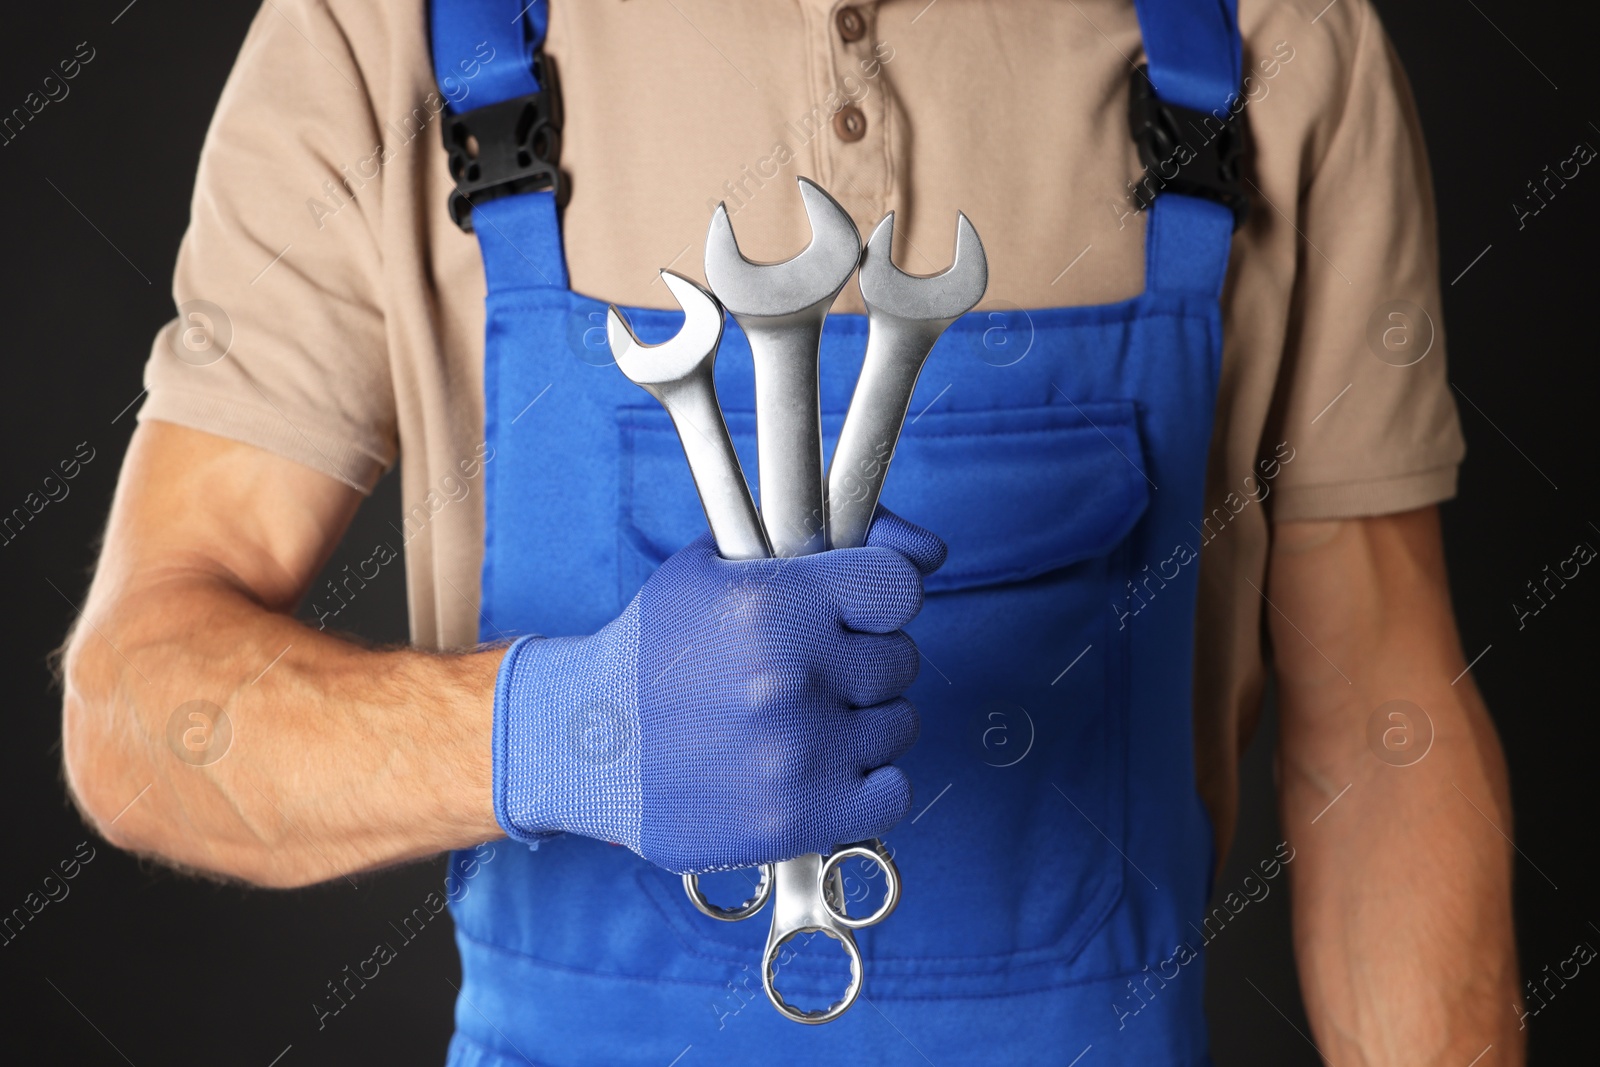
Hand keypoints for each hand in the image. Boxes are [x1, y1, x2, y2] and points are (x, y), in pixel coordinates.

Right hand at [492, 509, 945, 872]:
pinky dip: (866, 783)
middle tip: (806, 670)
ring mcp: (800, 753)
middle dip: (860, 661)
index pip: (897, 587)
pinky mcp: (800, 818)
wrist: (588, 746)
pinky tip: (819, 767)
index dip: (878, 598)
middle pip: (901, 658)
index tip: (852, 612)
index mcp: (771, 603)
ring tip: (798, 720)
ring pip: (898, 724)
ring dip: (860, 722)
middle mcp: (790, 676)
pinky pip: (893, 792)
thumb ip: (827, 537)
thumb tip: (928, 549)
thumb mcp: (718, 563)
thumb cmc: (656, 649)